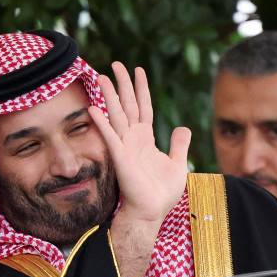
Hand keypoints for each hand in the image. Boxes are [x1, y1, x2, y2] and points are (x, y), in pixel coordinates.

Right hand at [88, 62, 190, 276]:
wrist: (151, 212)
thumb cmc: (162, 193)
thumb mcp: (178, 164)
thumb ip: (179, 145)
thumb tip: (183, 127)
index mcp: (146, 138)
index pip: (143, 107)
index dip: (141, 88)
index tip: (138, 70)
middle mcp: (133, 139)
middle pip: (127, 105)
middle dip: (122, 84)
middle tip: (116, 65)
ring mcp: (125, 146)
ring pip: (116, 115)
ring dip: (109, 95)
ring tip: (101, 76)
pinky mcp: (120, 157)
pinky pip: (110, 136)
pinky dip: (102, 122)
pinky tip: (93, 108)